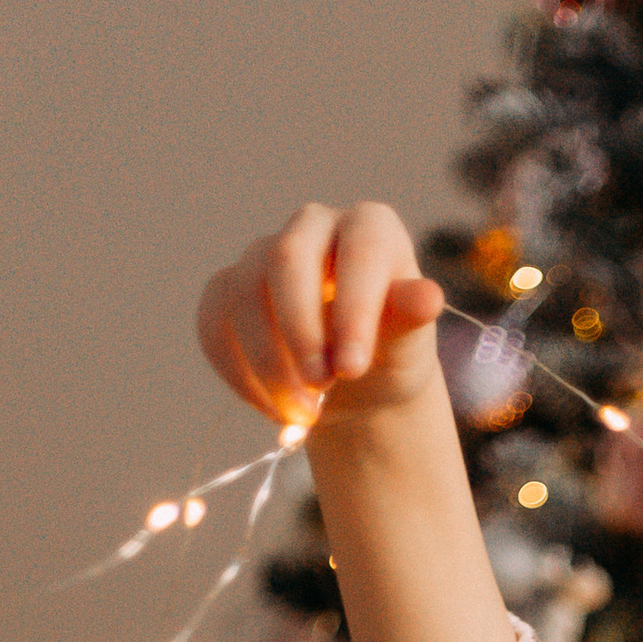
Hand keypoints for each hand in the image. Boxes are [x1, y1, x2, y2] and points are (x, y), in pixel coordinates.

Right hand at [197, 201, 446, 433]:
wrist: (358, 382)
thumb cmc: (391, 352)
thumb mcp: (409, 343)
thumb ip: (410, 319)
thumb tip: (428, 297)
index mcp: (369, 228)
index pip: (358, 252)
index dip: (351, 310)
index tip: (352, 368)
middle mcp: (312, 227)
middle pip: (286, 259)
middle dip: (300, 332)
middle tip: (321, 389)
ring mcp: (263, 254)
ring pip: (243, 293)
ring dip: (268, 363)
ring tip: (303, 415)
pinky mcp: (227, 290)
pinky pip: (214, 323)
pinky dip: (240, 374)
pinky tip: (274, 408)